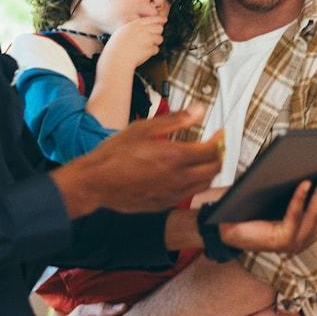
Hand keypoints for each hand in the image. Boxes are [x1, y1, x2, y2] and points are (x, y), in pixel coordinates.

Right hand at [52, 106, 221, 216]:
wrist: (96, 182)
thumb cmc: (114, 155)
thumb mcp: (144, 129)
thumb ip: (175, 120)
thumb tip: (198, 111)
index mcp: (174, 157)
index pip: (211, 150)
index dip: (220, 140)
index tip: (220, 133)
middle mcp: (178, 178)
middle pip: (213, 169)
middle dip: (219, 156)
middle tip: (216, 146)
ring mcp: (172, 194)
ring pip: (204, 184)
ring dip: (209, 171)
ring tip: (204, 160)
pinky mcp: (164, 204)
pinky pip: (189, 195)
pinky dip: (195, 184)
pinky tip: (186, 175)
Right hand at [100, 16, 164, 70]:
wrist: (116, 59)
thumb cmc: (116, 48)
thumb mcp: (122, 31)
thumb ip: (134, 27)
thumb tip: (145, 27)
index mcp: (135, 25)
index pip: (152, 19)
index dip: (159, 19)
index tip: (164, 20)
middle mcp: (143, 30)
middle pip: (159, 28)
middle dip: (157, 33)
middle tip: (151, 38)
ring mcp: (147, 39)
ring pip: (160, 38)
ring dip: (155, 43)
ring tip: (145, 47)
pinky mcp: (150, 49)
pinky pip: (156, 49)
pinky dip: (151, 52)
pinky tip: (143, 53)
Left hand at [219, 169, 316, 253]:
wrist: (223, 227)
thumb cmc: (250, 208)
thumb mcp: (278, 197)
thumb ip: (298, 189)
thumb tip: (314, 163)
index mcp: (307, 230)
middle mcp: (304, 238)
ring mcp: (294, 241)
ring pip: (316, 214)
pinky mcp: (281, 240)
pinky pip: (295, 216)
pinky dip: (301, 199)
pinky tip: (304, 182)